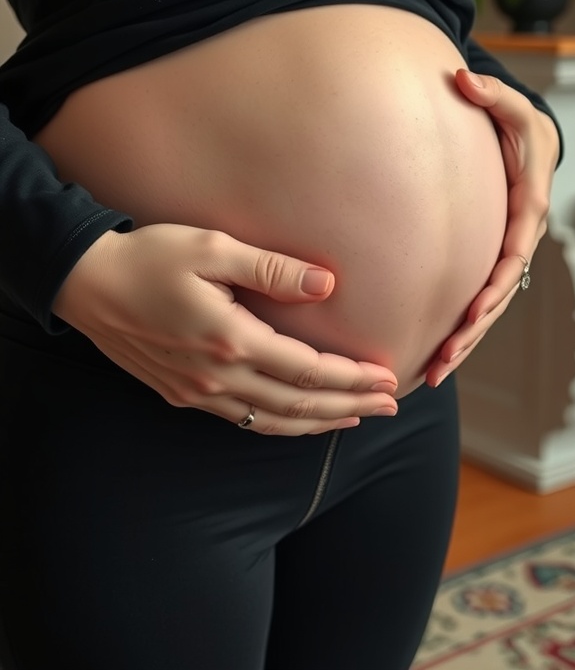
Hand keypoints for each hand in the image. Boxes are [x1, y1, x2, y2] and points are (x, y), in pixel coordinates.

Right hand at [53, 224, 397, 433]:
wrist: (86, 283)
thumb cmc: (150, 256)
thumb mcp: (212, 248)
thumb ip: (272, 270)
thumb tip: (325, 285)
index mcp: (230, 339)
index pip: (308, 370)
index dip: (352, 377)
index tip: (387, 377)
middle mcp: (217, 376)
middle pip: (299, 405)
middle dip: (350, 407)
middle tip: (390, 405)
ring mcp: (197, 392)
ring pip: (272, 422)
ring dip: (320, 423)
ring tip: (356, 419)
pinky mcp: (181, 394)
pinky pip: (243, 420)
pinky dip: (280, 425)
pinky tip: (298, 420)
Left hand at [426, 69, 558, 386]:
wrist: (523, 139)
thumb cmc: (518, 124)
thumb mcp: (512, 106)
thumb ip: (491, 93)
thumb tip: (463, 79)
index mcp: (528, 211)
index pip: (512, 256)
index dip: (493, 288)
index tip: (470, 314)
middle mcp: (518, 239)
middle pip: (498, 295)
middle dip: (473, 331)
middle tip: (444, 360)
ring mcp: (503, 251)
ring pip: (488, 305)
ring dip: (465, 340)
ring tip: (437, 371)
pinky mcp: (487, 257)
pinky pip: (476, 295)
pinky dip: (460, 323)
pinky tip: (437, 348)